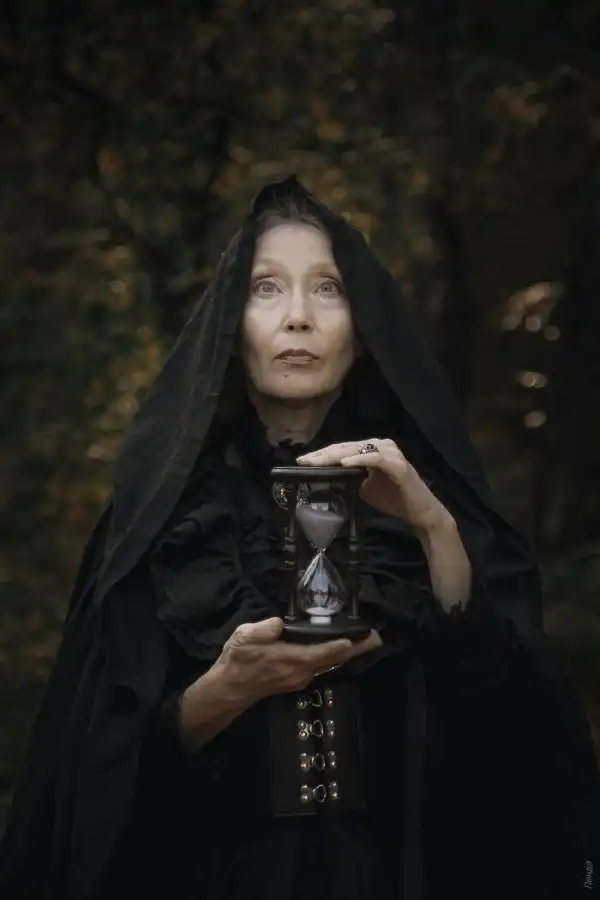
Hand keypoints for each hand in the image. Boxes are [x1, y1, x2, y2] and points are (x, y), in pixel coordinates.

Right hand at [217, 618, 380, 704]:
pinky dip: (333, 657)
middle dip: (355, 649)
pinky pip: (321, 667)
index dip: (343, 644)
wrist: (230, 688)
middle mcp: (301, 672)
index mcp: (291, 659)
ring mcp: (300, 678)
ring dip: (346, 653)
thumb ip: (264, 629)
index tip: (363, 636)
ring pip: (329, 664)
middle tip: (377, 638)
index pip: (324, 652)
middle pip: (333, 658)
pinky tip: (339, 650)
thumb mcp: (244, 637)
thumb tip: (280, 623)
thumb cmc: (238, 660)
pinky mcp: (297, 680)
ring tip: (363, 641)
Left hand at [297, 439, 449, 533]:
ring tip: (317, 462)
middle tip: (303, 461)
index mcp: (372, 449)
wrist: (420, 512)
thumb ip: (349, 478)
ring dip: (335, 456)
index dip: (322, 455)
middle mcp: (381, 445)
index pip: (342, 449)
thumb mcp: (364, 488)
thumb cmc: (394, 499)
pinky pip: (374, 459)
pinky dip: (358, 460)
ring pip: (356, 450)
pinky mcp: (397, 463)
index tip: (302, 461)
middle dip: (323, 455)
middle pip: (346, 447)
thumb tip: (326, 478)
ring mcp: (390, 452)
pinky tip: (344, 463)